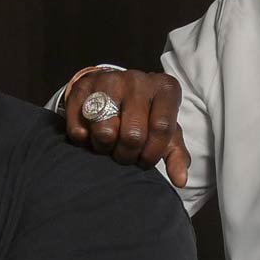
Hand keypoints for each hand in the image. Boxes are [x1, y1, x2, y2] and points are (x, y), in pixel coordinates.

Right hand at [64, 69, 190, 184]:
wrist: (114, 88)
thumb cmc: (145, 114)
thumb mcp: (165, 130)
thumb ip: (175, 154)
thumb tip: (180, 180)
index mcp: (164, 88)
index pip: (161, 128)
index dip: (152, 153)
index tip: (145, 160)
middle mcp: (138, 79)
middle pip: (132, 133)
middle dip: (127, 154)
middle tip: (124, 154)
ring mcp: (108, 80)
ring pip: (104, 131)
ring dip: (104, 147)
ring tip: (107, 144)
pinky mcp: (82, 86)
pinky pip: (79, 126)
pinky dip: (83, 139)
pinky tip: (90, 135)